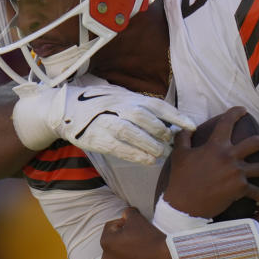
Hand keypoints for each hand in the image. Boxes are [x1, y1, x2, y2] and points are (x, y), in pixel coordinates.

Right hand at [12, 79, 195, 163]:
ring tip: (163, 155)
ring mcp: (108, 122)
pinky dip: (137, 155)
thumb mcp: (123, 99)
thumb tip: (172, 123)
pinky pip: (120, 148)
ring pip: (134, 133)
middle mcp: (120, 107)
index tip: (193, 127)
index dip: (177, 117)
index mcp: (130, 97)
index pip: (159, 106)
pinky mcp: (98, 138)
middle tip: (174, 145)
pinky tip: (149, 161)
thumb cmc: (102, 105)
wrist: (66, 109)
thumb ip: (145, 109)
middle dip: (164, 133)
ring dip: (152, 146)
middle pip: (148, 119)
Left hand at [101, 208, 171, 258]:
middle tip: (139, 240)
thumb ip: (127, 213)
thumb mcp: (138, 219)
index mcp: (106, 242)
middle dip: (122, 241)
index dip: (123, 224)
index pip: (111, 227)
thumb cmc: (150, 238)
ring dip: (125, 255)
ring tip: (141, 252)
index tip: (136, 227)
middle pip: (112, 245)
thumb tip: (125, 214)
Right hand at [163, 107, 258, 216]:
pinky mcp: (240, 189)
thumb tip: (186, 129)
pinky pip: (257, 192)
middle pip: (256, 143)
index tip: (243, 110)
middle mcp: (229, 156)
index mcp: (215, 146)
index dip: (236, 113)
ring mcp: (237, 173)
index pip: (227, 123)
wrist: (184, 204)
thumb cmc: (180, 179)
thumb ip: (183, 139)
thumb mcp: (179, 155)